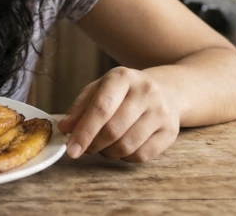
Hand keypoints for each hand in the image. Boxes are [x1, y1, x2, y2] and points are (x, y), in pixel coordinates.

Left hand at [58, 66, 179, 162]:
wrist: (167, 90)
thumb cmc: (124, 92)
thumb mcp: (100, 89)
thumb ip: (80, 107)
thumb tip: (65, 128)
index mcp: (122, 77)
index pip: (101, 108)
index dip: (84, 132)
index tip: (71, 150)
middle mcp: (145, 92)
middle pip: (113, 130)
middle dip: (93, 145)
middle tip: (85, 148)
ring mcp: (161, 112)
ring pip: (127, 146)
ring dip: (108, 153)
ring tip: (103, 146)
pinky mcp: (171, 132)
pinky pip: (142, 156)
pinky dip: (125, 158)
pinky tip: (122, 148)